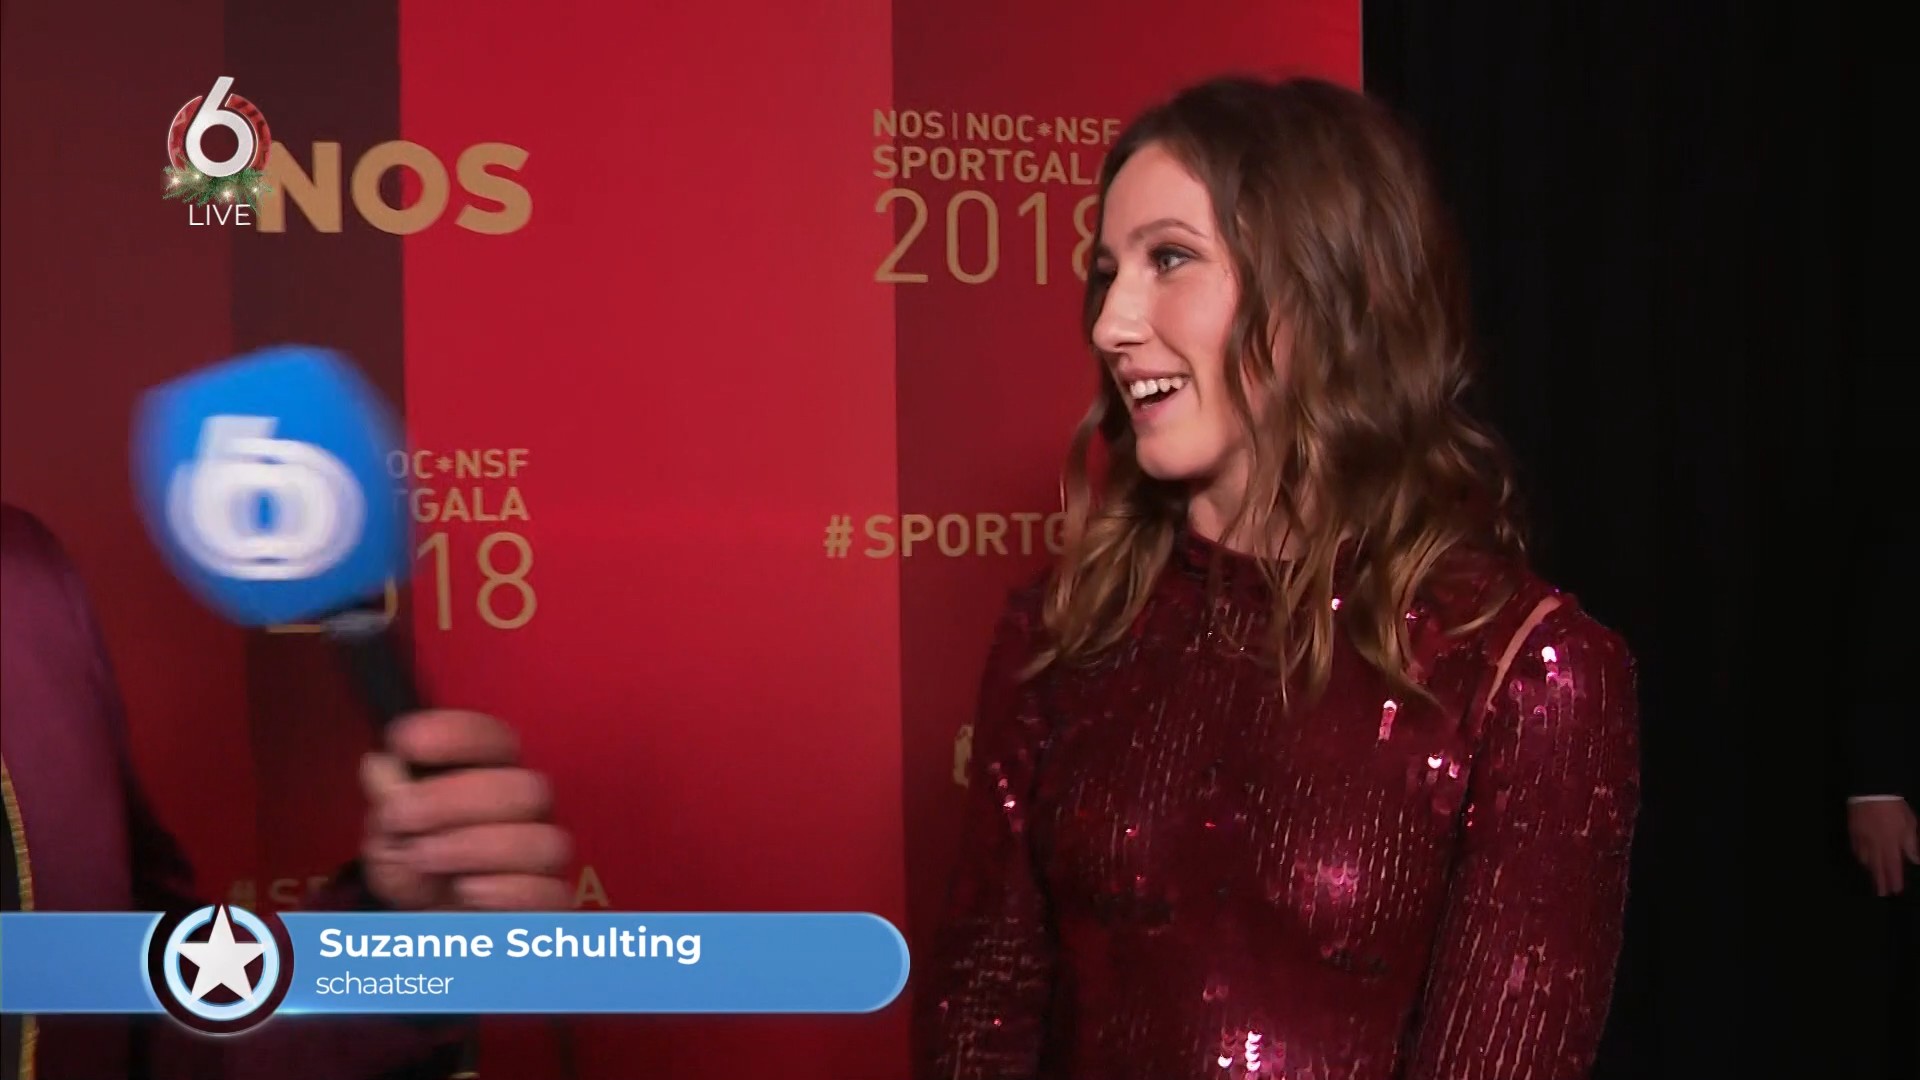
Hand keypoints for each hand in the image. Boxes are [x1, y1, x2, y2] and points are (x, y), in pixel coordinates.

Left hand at [360, 710, 572, 909]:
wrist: (427, 927)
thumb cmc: (416, 868)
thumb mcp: (389, 832)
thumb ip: (388, 797)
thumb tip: (381, 765)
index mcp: (493, 776)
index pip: (495, 739)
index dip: (455, 734)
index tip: (404, 743)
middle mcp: (527, 813)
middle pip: (526, 789)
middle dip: (454, 800)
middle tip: (401, 817)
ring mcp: (541, 859)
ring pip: (545, 843)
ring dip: (474, 847)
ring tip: (423, 857)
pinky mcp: (547, 906)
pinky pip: (550, 896)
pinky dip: (505, 891)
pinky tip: (464, 890)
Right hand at [1847, 797, 1917, 896]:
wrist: (1871, 792)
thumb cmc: (1894, 807)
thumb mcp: (1910, 824)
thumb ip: (1911, 843)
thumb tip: (1915, 859)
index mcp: (1891, 843)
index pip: (1893, 867)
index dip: (1894, 880)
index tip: (1895, 890)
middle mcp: (1875, 845)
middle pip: (1877, 867)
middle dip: (1880, 881)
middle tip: (1881, 893)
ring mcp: (1862, 839)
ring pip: (1865, 860)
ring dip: (1871, 870)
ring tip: (1874, 876)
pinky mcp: (1853, 832)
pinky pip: (1856, 849)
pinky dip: (1861, 857)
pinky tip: (1863, 859)